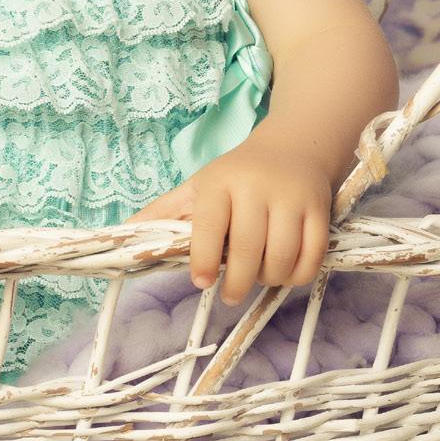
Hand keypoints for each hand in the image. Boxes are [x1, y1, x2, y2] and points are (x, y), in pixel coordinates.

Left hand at [125, 134, 334, 304]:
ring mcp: (291, 199)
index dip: (204, 260)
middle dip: (237, 282)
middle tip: (230, 294)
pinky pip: (312, 255)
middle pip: (247, 248)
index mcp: (219, 183)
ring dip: (268, 279)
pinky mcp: (319, 210)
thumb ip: (164, 213)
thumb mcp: (198, 187)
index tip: (202, 282)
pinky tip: (285, 274)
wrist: (294, 146)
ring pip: (281, 257)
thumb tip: (120, 236)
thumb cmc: (237, 175)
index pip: (208, 227)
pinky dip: (297, 274)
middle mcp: (256, 188)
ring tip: (259, 279)